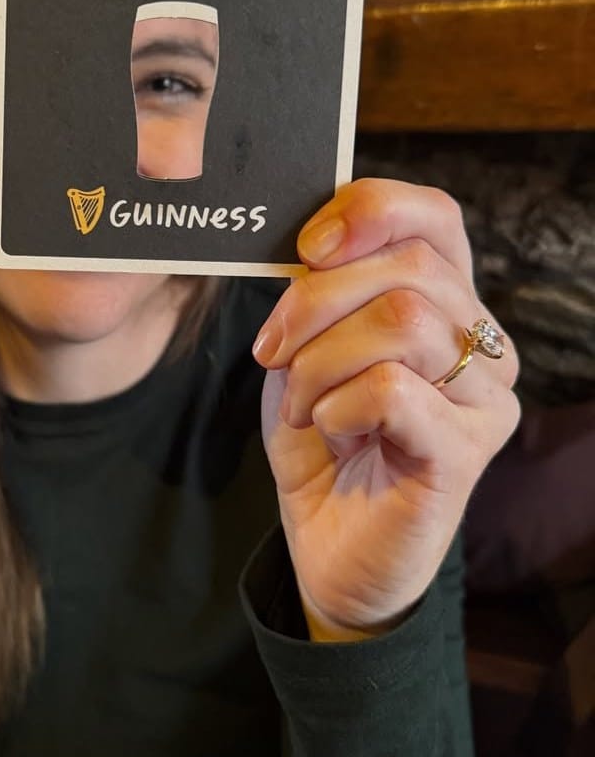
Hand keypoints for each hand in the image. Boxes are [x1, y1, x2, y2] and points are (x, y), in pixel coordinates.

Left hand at [252, 179, 519, 641]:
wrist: (328, 545)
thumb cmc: (323, 436)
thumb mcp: (308, 345)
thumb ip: (320, 288)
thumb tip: (311, 235)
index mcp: (446, 302)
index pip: (434, 216)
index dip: (369, 211)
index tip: (305, 248)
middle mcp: (482, 343)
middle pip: (407, 269)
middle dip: (313, 305)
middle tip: (272, 354)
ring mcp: (484, 400)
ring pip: (403, 322)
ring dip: (321, 361)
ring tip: (302, 403)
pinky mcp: (465, 453)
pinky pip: (392, 391)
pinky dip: (336, 406)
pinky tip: (332, 433)